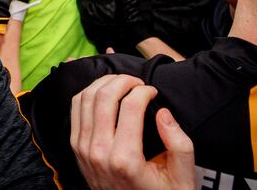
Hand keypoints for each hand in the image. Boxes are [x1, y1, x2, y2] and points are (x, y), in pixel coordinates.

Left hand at [71, 74, 194, 189]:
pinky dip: (88, 93)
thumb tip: (162, 112)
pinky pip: (75, 109)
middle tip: (136, 82)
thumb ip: (179, 144)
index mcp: (125, 158)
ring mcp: (83, 148)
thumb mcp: (181, 176)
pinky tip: (104, 92)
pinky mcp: (76, 146)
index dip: (143, 90)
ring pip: (85, 98)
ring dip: (103, 83)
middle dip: (122, 80)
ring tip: (121, 83)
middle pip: (103, 97)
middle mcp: (99, 152)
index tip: (153, 91)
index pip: (130, 106)